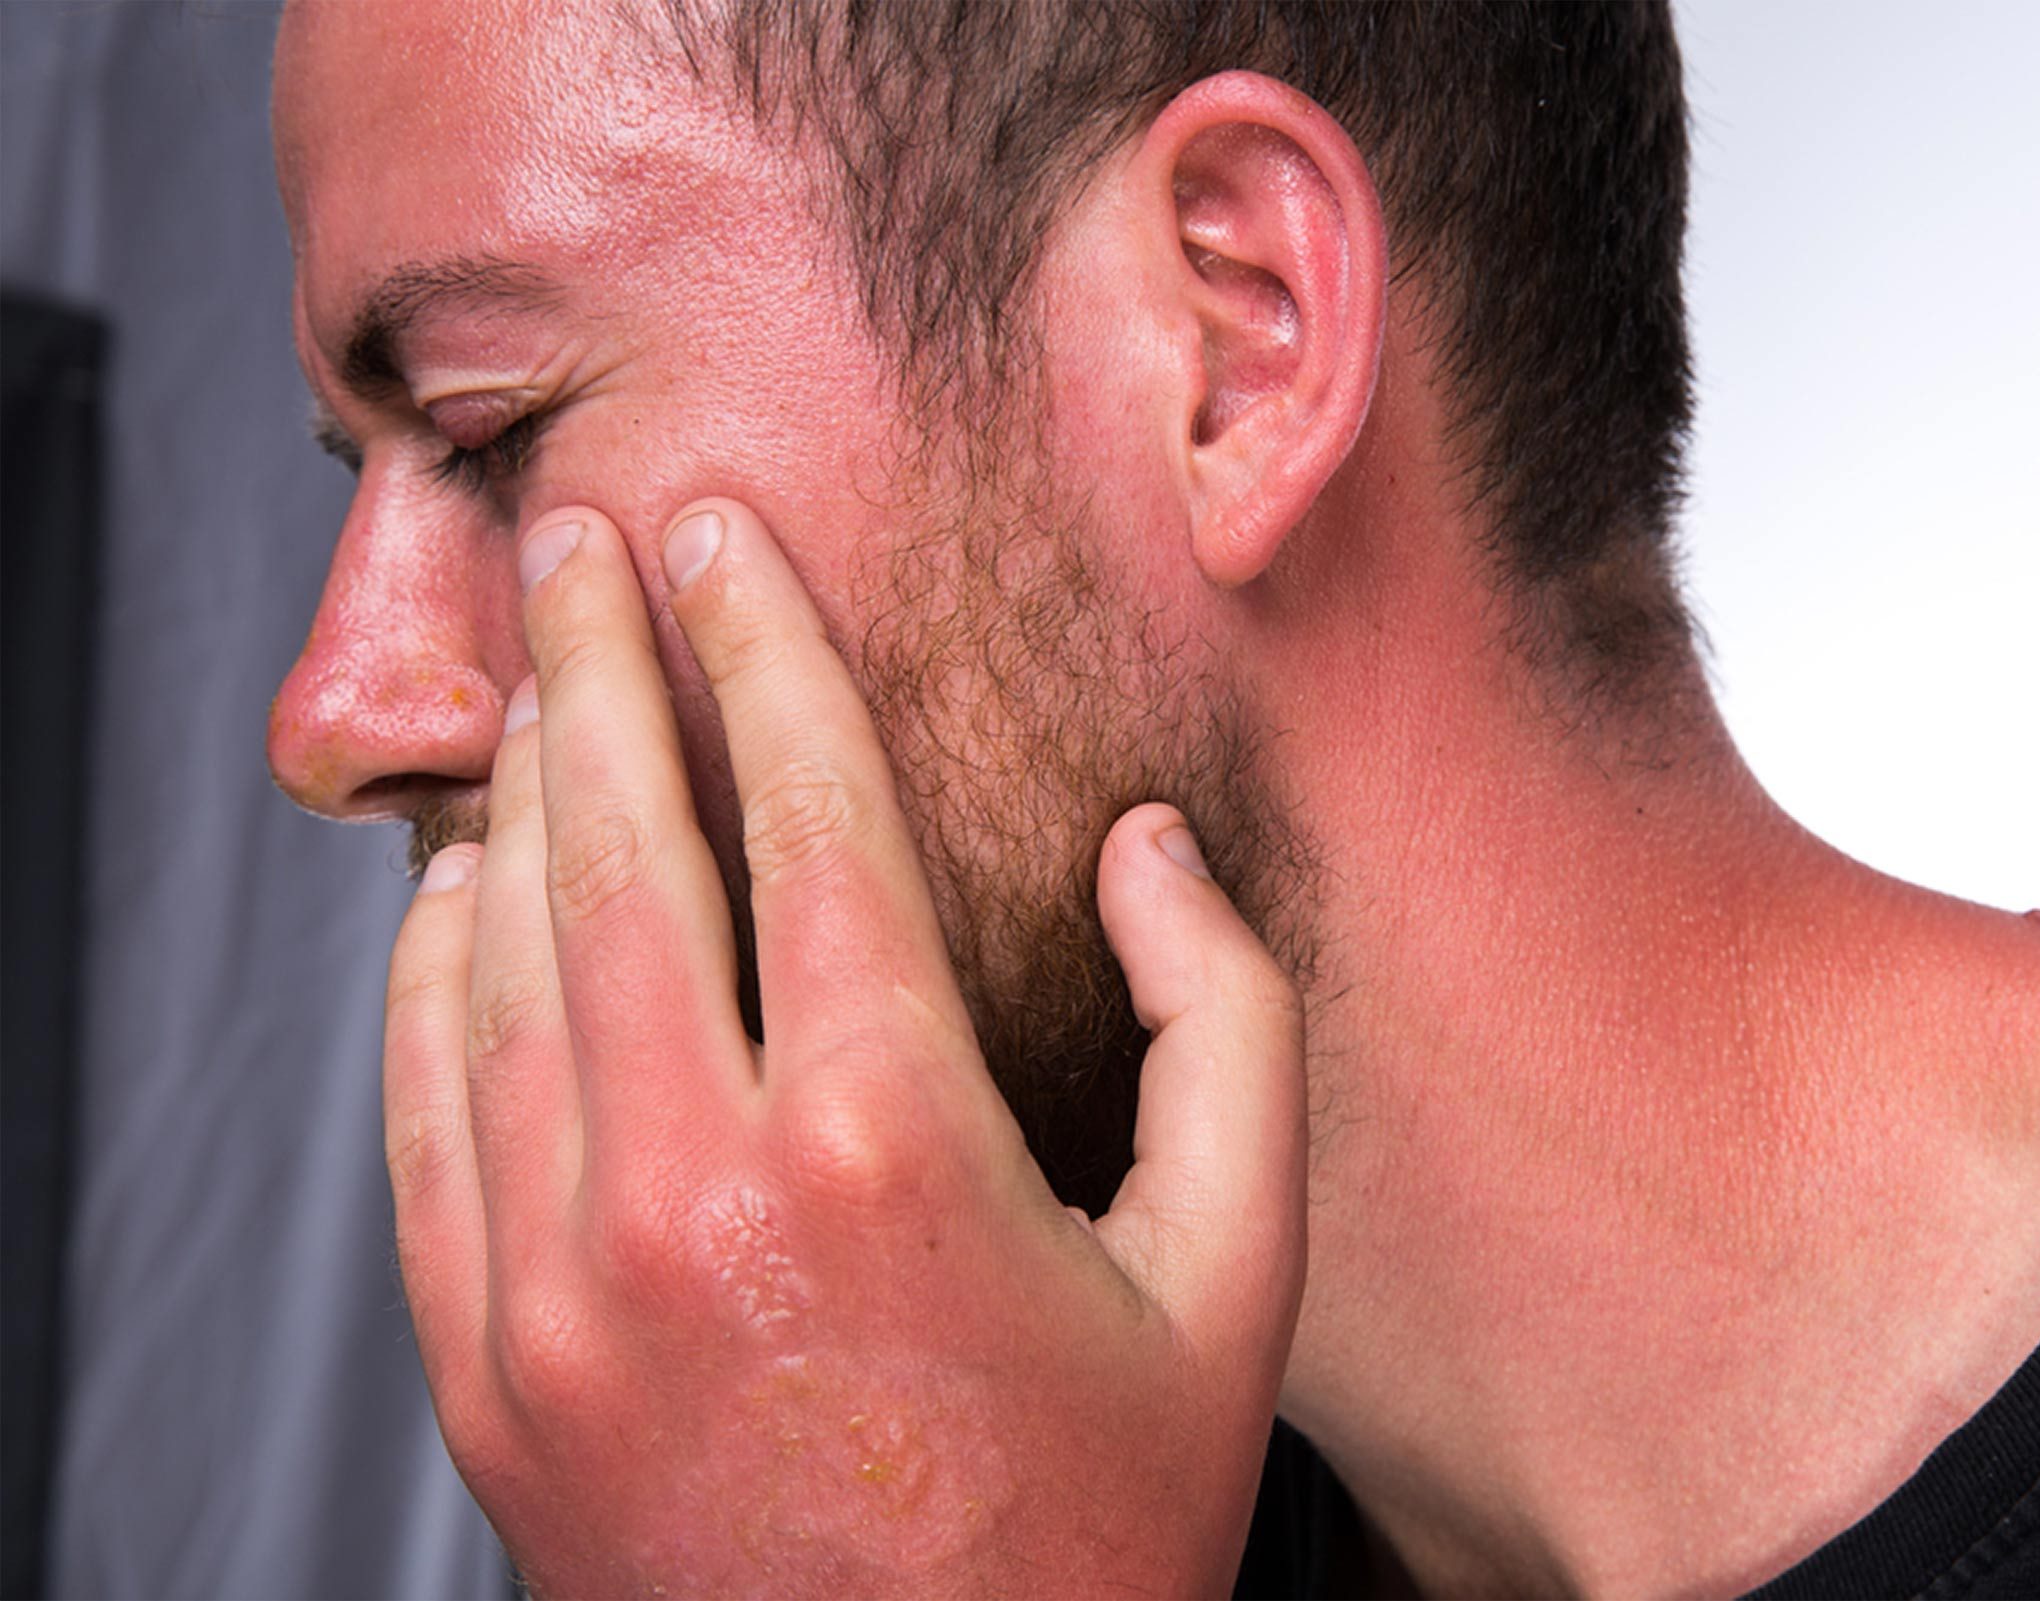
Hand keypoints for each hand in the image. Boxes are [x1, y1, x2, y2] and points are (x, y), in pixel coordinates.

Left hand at [382, 499, 1306, 1596]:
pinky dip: (429, 980)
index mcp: (890, 1142)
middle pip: (621, 848)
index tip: (718, 534)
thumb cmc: (1097, 1525)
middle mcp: (697, 1190)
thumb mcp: (1238, 1279)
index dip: (759, 648)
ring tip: (535, 686)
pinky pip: (426, 1116)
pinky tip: (455, 894)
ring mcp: (563, 1284)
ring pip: (504, 964)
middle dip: (598, 663)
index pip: (805, 819)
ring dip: (518, 799)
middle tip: (574, 540)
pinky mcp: (490, 1366)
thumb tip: (1146, 852)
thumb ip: (1226, 1030)